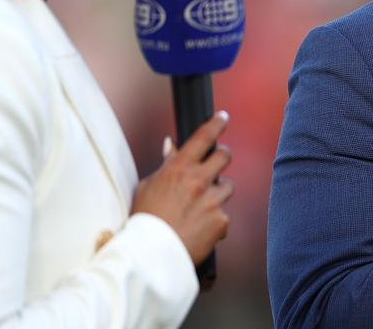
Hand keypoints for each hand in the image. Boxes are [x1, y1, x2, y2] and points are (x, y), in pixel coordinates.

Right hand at [131, 111, 234, 263]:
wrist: (151, 255)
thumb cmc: (145, 220)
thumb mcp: (148, 187)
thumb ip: (165, 165)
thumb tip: (172, 145)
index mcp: (179, 168)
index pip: (203, 137)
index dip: (216, 124)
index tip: (223, 117)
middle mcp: (199, 180)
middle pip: (225, 156)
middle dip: (223, 156)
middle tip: (217, 160)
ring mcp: (212, 201)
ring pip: (228, 186)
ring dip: (218, 192)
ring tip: (200, 206)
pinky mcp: (221, 221)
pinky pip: (223, 215)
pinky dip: (214, 221)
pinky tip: (198, 229)